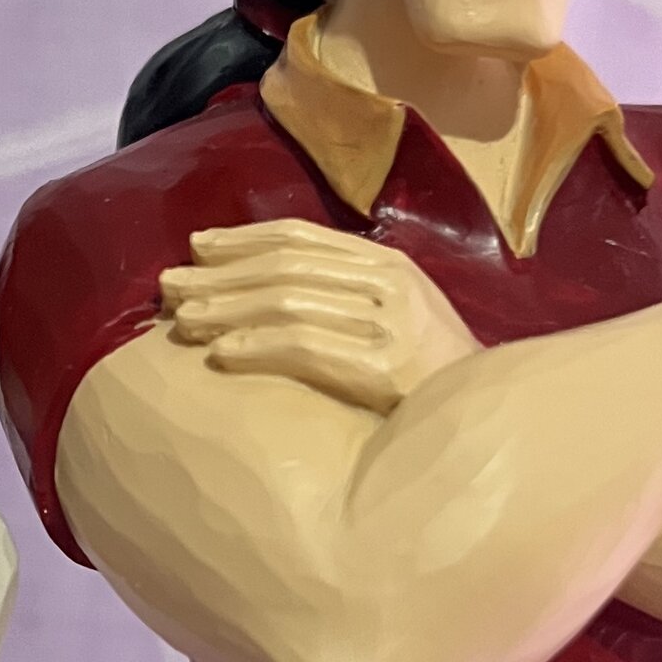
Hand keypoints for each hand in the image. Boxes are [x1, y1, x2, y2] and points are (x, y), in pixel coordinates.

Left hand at [159, 219, 479, 413]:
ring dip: (226, 311)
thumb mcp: (398, 318)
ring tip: (182, 323)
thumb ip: (347, 296)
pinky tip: (220, 356)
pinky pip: (305, 348)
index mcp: (388, 264)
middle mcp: (389, 284)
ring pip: (286, 303)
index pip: (299, 237)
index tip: (196, 247)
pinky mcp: (384, 368)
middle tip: (167, 288)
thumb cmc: (435, 379)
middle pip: (283, 267)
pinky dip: (256, 348)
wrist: (494, 423)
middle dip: (219, 276)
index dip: (241, 240)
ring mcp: (389, 324)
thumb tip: (268, 289)